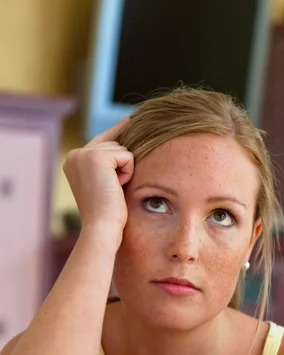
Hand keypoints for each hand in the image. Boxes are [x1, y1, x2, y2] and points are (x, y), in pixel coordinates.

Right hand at [63, 118, 133, 242]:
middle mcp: (75, 154)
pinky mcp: (97, 157)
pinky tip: (116, 187)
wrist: (101, 227)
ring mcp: (84, 154)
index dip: (118, 131)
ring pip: (122, 148)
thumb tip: (125, 146)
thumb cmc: (107, 214)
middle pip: (114, 143)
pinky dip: (128, 172)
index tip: (131, 118)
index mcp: (73, 160)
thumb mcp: (104, 185)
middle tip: (111, 190)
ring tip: (112, 190)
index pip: (101, 140)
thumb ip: (107, 166)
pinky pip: (127, 155)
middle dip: (121, 166)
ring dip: (125, 170)